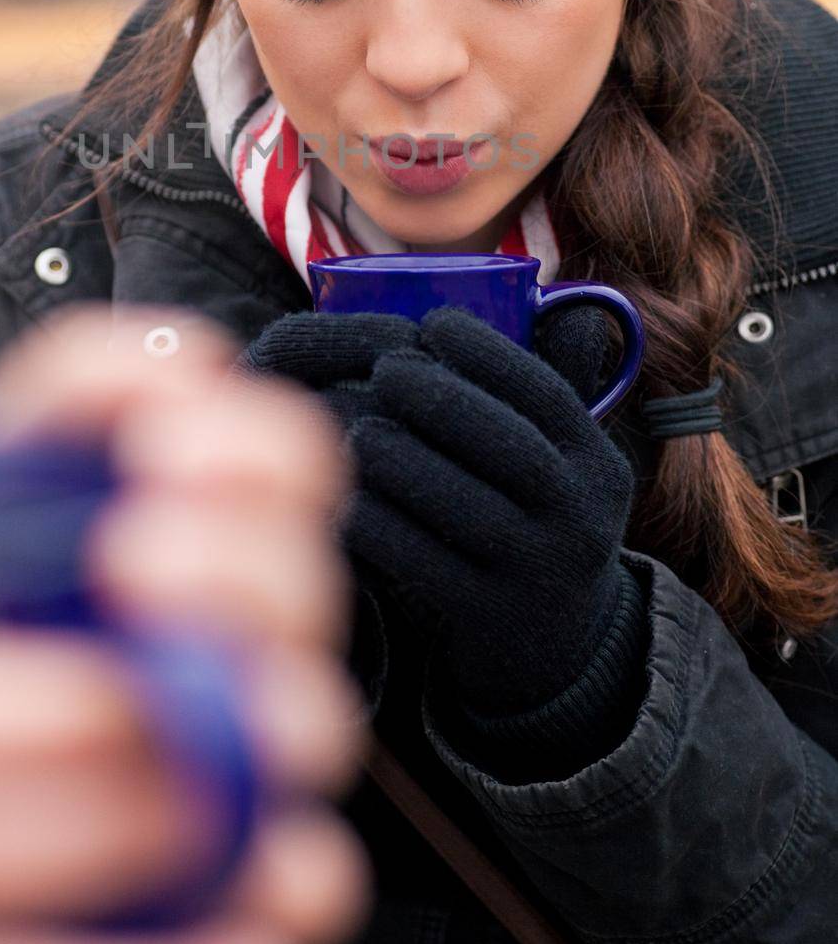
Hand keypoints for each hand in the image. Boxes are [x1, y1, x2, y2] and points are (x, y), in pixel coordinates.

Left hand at [0, 305, 366, 943]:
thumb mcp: (14, 456)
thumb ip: (87, 387)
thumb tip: (187, 362)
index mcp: (212, 513)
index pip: (290, 463)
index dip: (257, 448)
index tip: (169, 450)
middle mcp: (241, 622)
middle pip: (305, 586)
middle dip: (245, 564)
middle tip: (144, 560)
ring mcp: (242, 740)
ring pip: (315, 723)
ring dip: (281, 706)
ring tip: (217, 707)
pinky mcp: (230, 859)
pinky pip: (296, 878)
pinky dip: (293, 878)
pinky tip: (271, 870)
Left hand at [340, 303, 640, 722]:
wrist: (556, 652)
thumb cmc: (535, 519)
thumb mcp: (563, 462)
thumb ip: (542, 389)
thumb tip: (530, 292)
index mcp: (599, 465)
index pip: (547, 395)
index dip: (489, 353)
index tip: (434, 322)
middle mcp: (582, 518)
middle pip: (508, 446)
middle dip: (441, 398)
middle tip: (385, 367)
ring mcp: (539, 574)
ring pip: (463, 505)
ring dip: (403, 459)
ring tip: (360, 428)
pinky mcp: (488, 619)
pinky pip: (423, 563)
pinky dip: (380, 524)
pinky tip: (345, 495)